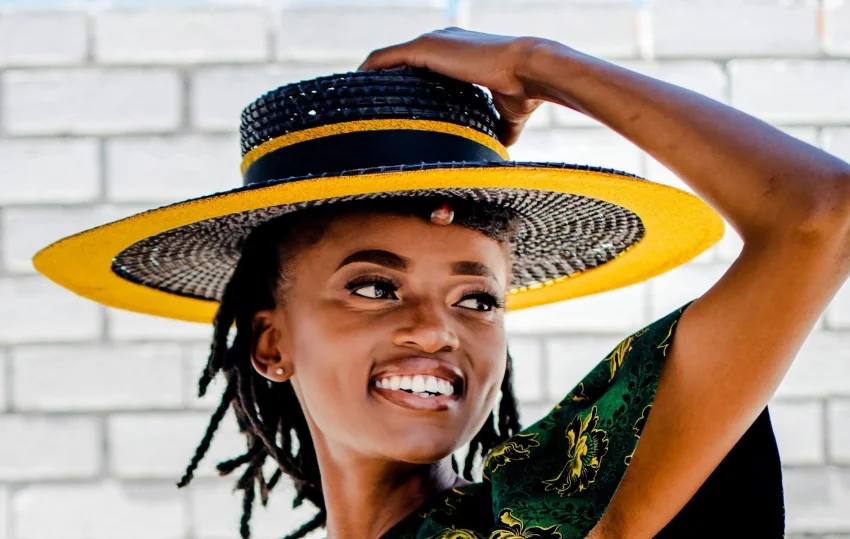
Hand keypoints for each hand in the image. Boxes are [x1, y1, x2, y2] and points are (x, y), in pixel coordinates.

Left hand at [358, 27, 547, 146]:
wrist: (530, 71)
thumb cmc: (523, 94)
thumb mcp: (505, 117)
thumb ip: (494, 130)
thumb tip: (495, 154)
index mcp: (457, 56)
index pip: (418, 68)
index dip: (402, 86)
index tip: (388, 109)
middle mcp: (441, 43)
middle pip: (398, 62)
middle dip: (380, 85)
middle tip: (361, 111)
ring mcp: (432, 43)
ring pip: (386, 59)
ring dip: (368, 79)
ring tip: (350, 103)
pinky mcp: (425, 48)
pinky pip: (383, 59)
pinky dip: (368, 71)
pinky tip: (355, 89)